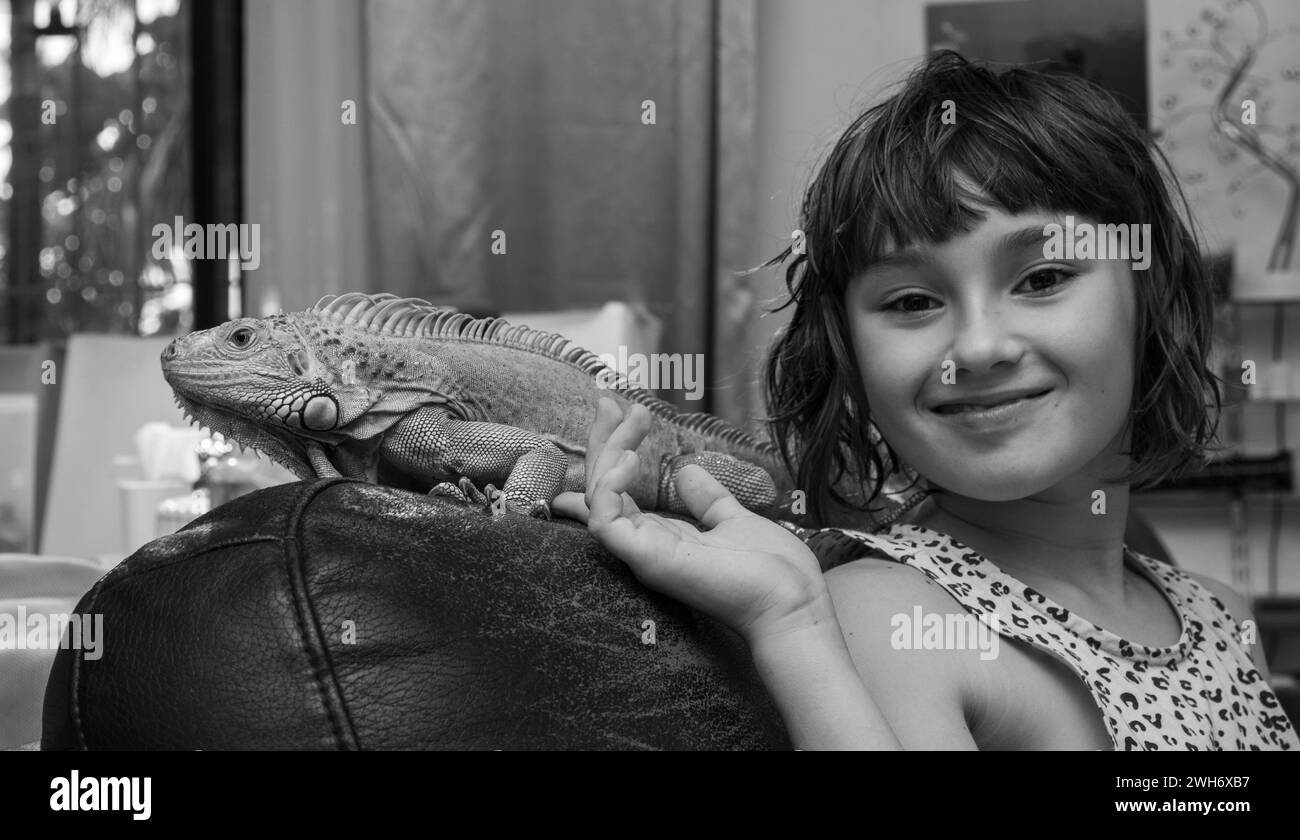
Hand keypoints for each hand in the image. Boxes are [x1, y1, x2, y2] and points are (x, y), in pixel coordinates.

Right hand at [552, 397, 830, 644]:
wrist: (791, 601)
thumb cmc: (771, 570)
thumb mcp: (733, 519)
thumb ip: (707, 499)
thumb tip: (687, 472)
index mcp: (662, 536)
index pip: (615, 495)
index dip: (606, 454)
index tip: (615, 412)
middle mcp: (645, 543)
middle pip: (602, 486)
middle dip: (603, 439)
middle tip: (609, 399)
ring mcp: (642, 552)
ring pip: (599, 496)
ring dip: (609, 450)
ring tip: (632, 418)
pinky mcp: (645, 558)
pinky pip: (606, 519)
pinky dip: (610, 484)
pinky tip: (631, 457)